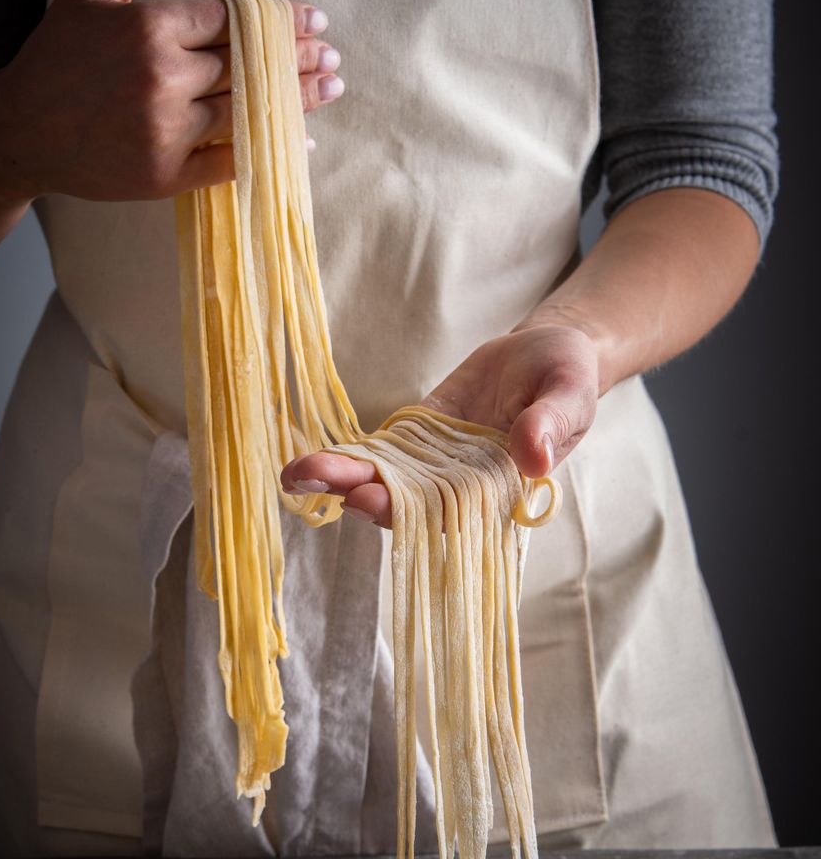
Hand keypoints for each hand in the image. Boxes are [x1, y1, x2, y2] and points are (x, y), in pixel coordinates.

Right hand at [0, 0, 342, 206]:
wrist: (17, 132)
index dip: (282, 19)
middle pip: (251, 64)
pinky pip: (231, 162)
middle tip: (334, 55)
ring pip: (249, 110)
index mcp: (150, 26)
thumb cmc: (56, 56)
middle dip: (300, 58)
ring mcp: (165, 130)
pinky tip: (301, 141)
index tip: (315, 20)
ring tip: (331, 88)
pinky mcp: (165, 175)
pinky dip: (269, 151)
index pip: (235, 20)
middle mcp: (162, 77)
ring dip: (299, 100)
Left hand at [279, 324, 598, 528]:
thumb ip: (551, 422)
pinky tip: (307, 459)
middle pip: (404, 499)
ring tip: (294, 471)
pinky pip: (381, 449)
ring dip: (341, 476)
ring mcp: (435, 459)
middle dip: (357, 491)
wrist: (546, 351)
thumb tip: (533, 458)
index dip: (407, 513)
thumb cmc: (567, 376)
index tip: (370, 500)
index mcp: (501, 487)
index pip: (448, 513)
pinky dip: (350, 454)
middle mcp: (462, 483)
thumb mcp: (569, 392)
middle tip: (312, 479)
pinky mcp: (418, 432)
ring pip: (385, 476)